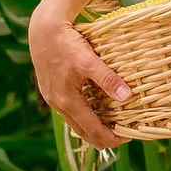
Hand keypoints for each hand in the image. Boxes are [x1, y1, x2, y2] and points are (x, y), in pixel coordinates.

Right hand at [29, 10, 130, 150]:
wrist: (43, 29)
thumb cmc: (66, 43)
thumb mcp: (89, 61)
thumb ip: (108, 80)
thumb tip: (127, 97)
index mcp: (66, 101)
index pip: (91, 129)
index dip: (109, 138)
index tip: (125, 141)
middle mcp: (57, 103)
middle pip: (81, 131)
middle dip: (100, 138)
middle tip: (120, 139)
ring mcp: (52, 96)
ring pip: (74, 121)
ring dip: (91, 127)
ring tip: (109, 128)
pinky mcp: (51, 89)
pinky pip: (69, 110)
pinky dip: (82, 115)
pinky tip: (93, 110)